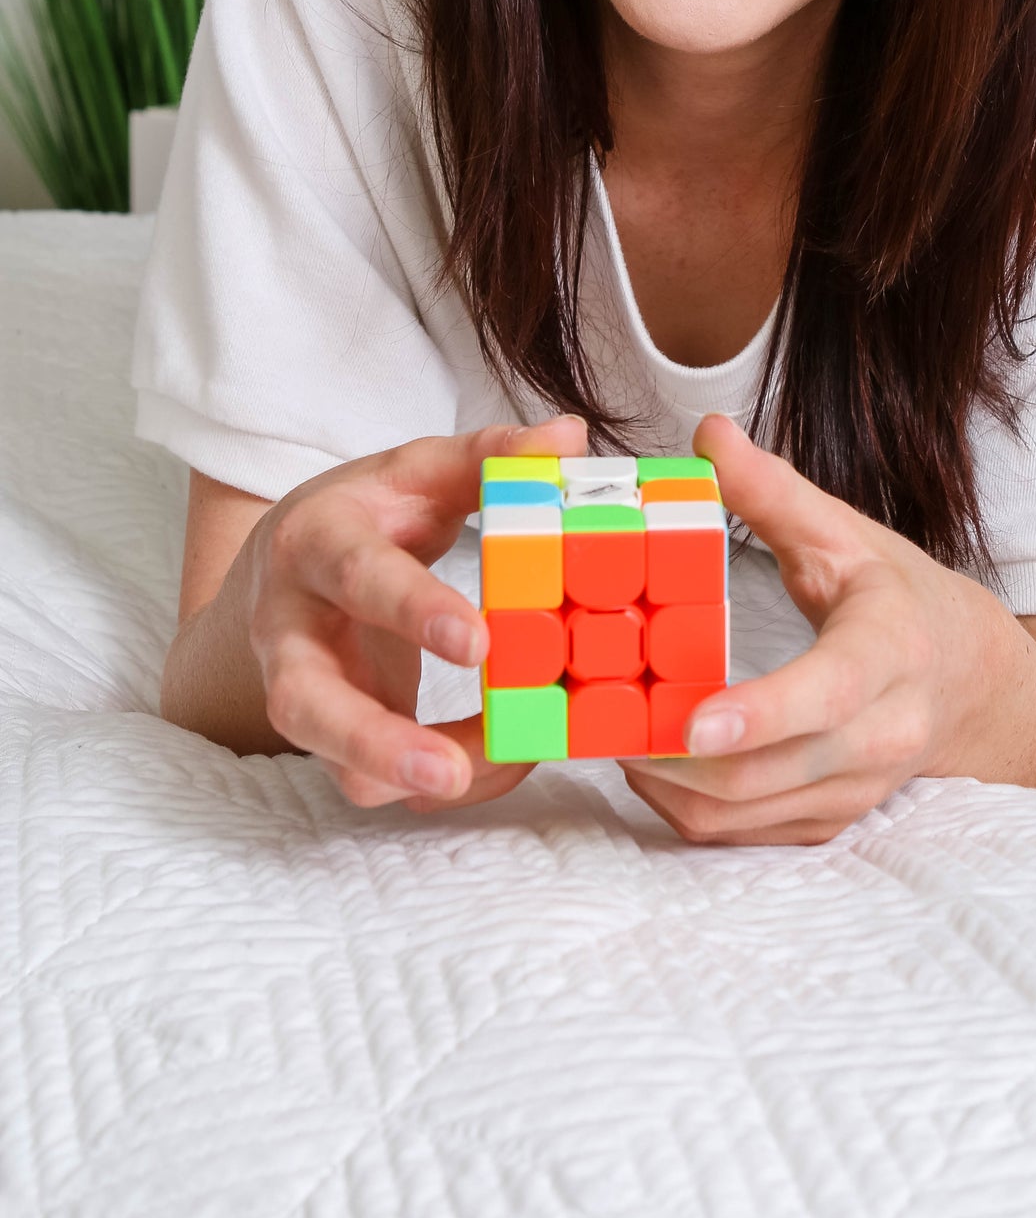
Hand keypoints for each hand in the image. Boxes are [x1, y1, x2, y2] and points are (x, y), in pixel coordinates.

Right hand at [245, 414, 585, 810]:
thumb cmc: (370, 513)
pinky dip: (427, 782)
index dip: (413, 609)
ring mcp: (299, 687)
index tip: (477, 642)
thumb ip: (491, 455)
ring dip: (402, 776)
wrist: (285, 563)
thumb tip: (569, 436)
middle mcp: (289, 624)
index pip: (357, 576)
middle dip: (374, 739)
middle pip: (304, 698)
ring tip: (472, 777)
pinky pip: (368, 775)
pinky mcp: (324, 733)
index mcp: (317, 542)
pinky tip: (487, 767)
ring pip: (326, 753)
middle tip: (449, 768)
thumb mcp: (420, 471)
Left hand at [619, 412, 1005, 845]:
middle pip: (771, 771)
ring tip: (611, 739)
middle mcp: (882, 734)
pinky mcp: (833, 821)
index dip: (760, 714)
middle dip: (676, 758)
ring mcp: (859, 789)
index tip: (694, 720)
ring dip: (671, 787)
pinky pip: (748, 835)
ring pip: (748, 814)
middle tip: (601, 721)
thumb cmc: (900, 597)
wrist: (972, 681)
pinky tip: (652, 767)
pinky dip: (691, 809)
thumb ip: (771, 490)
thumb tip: (707, 433)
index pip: (826, 694)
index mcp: (888, 651)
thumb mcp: (843, 534)